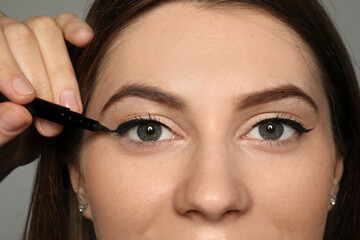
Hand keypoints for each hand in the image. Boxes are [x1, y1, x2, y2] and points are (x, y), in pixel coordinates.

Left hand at [0, 12, 92, 175]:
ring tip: (69, 104)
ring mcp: (30, 37)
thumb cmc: (5, 136)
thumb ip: (0, 129)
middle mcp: (3, 41)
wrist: (19, 141)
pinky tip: (84, 39)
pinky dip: (75, 29)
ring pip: (46, 29)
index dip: (8, 70)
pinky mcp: (57, 40)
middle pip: (20, 36)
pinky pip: (64, 23)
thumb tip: (19, 114)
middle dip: (42, 78)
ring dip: (61, 68)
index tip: (25, 99)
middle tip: (55, 113)